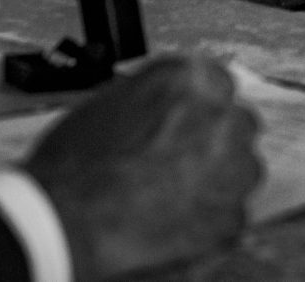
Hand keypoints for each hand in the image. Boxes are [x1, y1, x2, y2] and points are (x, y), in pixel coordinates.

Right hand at [26, 56, 261, 281]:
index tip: (191, 122)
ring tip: (172, 196)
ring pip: (243, 169)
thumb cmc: (74, 167)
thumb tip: (170, 110)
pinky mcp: (231, 219)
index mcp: (190, 80)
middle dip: (216, 142)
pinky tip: (174, 222)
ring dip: (218, 179)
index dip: (201, 107)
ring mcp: (232, 170)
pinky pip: (233, 213)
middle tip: (181, 161)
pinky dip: (210, 219)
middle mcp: (220, 118)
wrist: (62, 223)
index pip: (218, 83)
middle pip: (237, 124)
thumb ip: (157, 101)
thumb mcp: (113, 103)